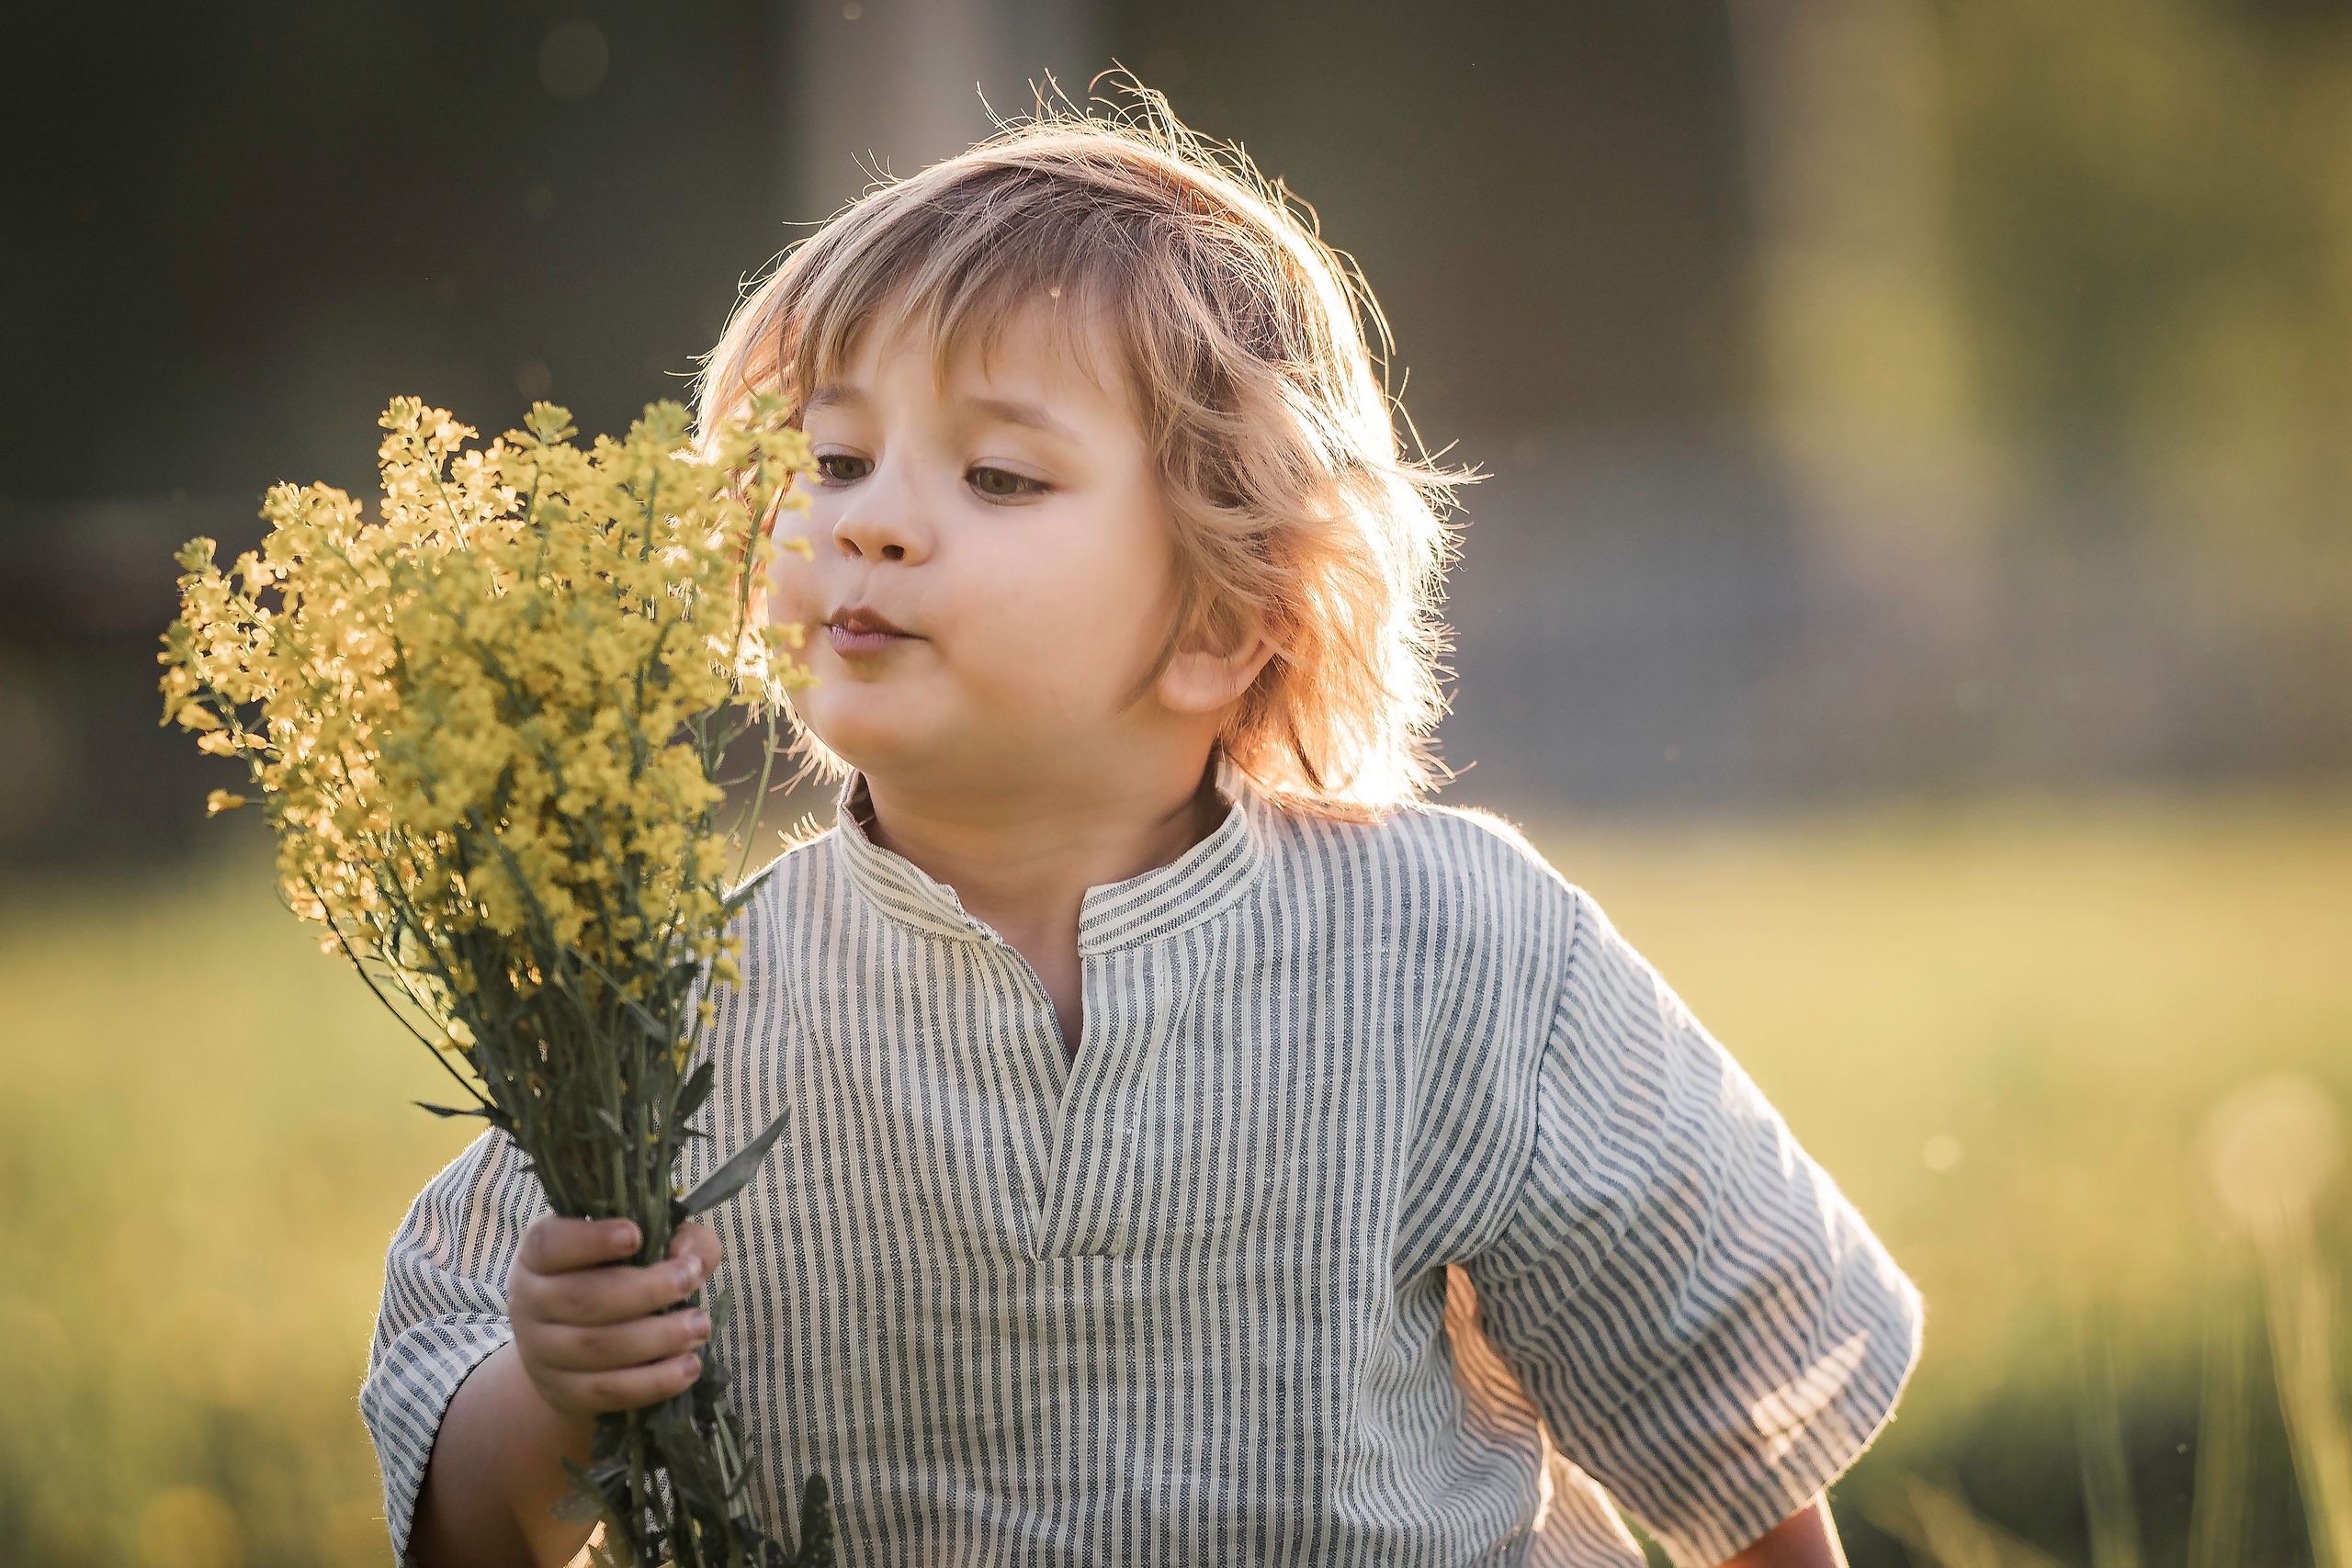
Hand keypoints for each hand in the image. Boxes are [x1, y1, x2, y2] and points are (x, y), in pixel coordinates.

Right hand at [507, 1216, 723, 1419]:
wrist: (577, 1353)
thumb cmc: (619, 1282)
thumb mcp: (643, 1251)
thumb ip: (679, 1241)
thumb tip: (692, 1257)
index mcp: (539, 1255)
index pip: (550, 1243)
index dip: (591, 1239)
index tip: (635, 1235)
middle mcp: (529, 1301)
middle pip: (582, 1298)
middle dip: (645, 1290)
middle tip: (690, 1281)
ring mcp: (540, 1352)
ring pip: (595, 1347)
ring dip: (657, 1338)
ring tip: (700, 1327)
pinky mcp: (562, 1392)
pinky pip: (607, 1391)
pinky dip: (653, 1382)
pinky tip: (687, 1367)